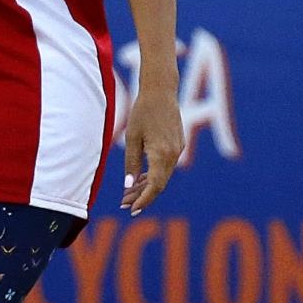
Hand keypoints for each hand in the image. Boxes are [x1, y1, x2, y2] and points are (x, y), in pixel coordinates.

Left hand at [119, 84, 182, 214]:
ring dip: (147, 186)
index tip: (132, 210)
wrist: (161, 92)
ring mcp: (178, 151)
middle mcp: (174, 155)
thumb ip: (131, 162)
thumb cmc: (142, 112)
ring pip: (163, 176)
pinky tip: (140, 179)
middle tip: (124, 205)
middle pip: (159, 184)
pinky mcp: (178, 146)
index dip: (144, 200)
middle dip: (142, 196)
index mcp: (162, 154)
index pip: (155, 186)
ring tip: (128, 195)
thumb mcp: (132, 137)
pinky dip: (153, 175)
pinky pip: (165, 166)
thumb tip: (129, 185)